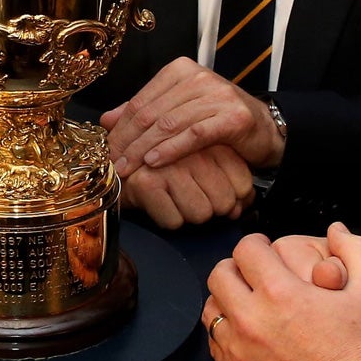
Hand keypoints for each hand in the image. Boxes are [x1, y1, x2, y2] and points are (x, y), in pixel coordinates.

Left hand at [100, 58, 284, 176]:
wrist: (264, 130)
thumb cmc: (217, 121)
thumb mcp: (178, 111)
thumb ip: (145, 112)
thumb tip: (106, 120)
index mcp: (180, 70)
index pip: (141, 100)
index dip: (120, 129)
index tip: (106, 151)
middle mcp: (198, 77)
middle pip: (151, 113)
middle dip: (128, 142)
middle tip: (113, 164)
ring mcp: (217, 95)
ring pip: (169, 124)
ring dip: (144, 149)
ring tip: (128, 168)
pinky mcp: (232, 116)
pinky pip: (194, 134)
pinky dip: (171, 150)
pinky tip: (154, 163)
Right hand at [119, 146, 255, 228]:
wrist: (117, 160)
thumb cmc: (167, 163)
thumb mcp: (202, 160)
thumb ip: (228, 178)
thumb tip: (243, 207)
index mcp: (209, 139)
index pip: (242, 184)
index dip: (234, 199)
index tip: (221, 196)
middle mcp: (191, 150)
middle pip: (224, 203)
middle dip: (213, 209)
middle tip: (197, 200)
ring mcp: (168, 165)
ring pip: (201, 214)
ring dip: (190, 215)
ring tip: (177, 200)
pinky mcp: (147, 182)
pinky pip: (174, 221)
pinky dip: (169, 219)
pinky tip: (161, 204)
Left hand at [202, 223, 360, 360]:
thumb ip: (356, 249)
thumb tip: (336, 229)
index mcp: (280, 293)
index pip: (245, 249)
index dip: (257, 243)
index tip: (265, 250)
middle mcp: (251, 320)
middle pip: (219, 275)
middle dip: (237, 268)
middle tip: (254, 274)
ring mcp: (238, 350)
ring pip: (211, 308)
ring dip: (227, 299)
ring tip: (248, 302)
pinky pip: (214, 342)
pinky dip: (226, 332)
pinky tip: (248, 332)